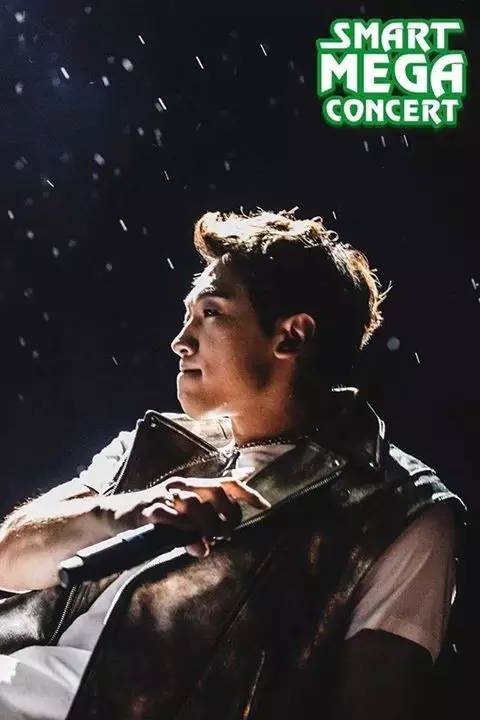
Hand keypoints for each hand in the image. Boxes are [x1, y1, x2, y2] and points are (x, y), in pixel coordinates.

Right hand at [103, 469, 270, 557]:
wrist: (114, 515)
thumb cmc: (152, 518)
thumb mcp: (178, 522)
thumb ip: (196, 529)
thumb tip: (207, 546)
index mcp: (191, 486)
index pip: (225, 482)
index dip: (246, 492)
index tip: (264, 505)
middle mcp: (180, 486)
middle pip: (214, 489)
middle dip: (227, 512)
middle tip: (228, 531)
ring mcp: (164, 496)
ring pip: (195, 503)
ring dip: (208, 523)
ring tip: (212, 538)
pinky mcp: (148, 510)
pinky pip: (171, 516)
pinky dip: (184, 529)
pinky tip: (191, 539)